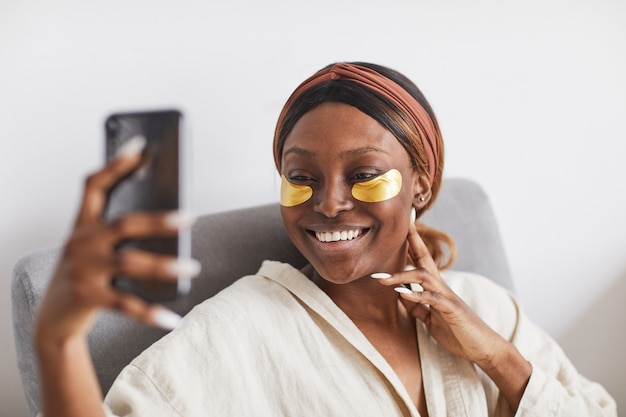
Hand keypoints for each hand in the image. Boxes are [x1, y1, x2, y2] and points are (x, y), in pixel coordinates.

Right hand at [36, 145, 197, 343]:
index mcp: (82, 225)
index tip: (140, 145)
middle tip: (190, 217)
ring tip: (192, 267)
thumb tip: (173, 226)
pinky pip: (126, 305)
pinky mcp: (85, 297)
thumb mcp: (95, 250)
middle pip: (124, 224)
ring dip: (164, 266)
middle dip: (158, 220)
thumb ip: (121, 235)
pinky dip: (151, 313)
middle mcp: (79, 242)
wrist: (52, 320)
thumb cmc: (85, 276)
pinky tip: (173, 319)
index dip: (116, 164)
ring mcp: (81, 269)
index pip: (94, 185)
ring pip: (130, 263)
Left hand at [375, 221, 511, 369]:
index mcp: (436, 288)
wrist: (483, 348)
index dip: (411, 242)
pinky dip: (416, 296)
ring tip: (382, 279)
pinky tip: (401, 294)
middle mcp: (442, 287)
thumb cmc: (458, 332)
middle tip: (394, 229)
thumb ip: (417, 306)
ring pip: (424, 277)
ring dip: (402, 276)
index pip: (422, 260)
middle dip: (411, 241)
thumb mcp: (431, 319)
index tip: (401, 226)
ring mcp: (447, 297)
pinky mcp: (452, 310)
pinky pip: (432, 299)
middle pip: (424, 258)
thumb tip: (400, 294)